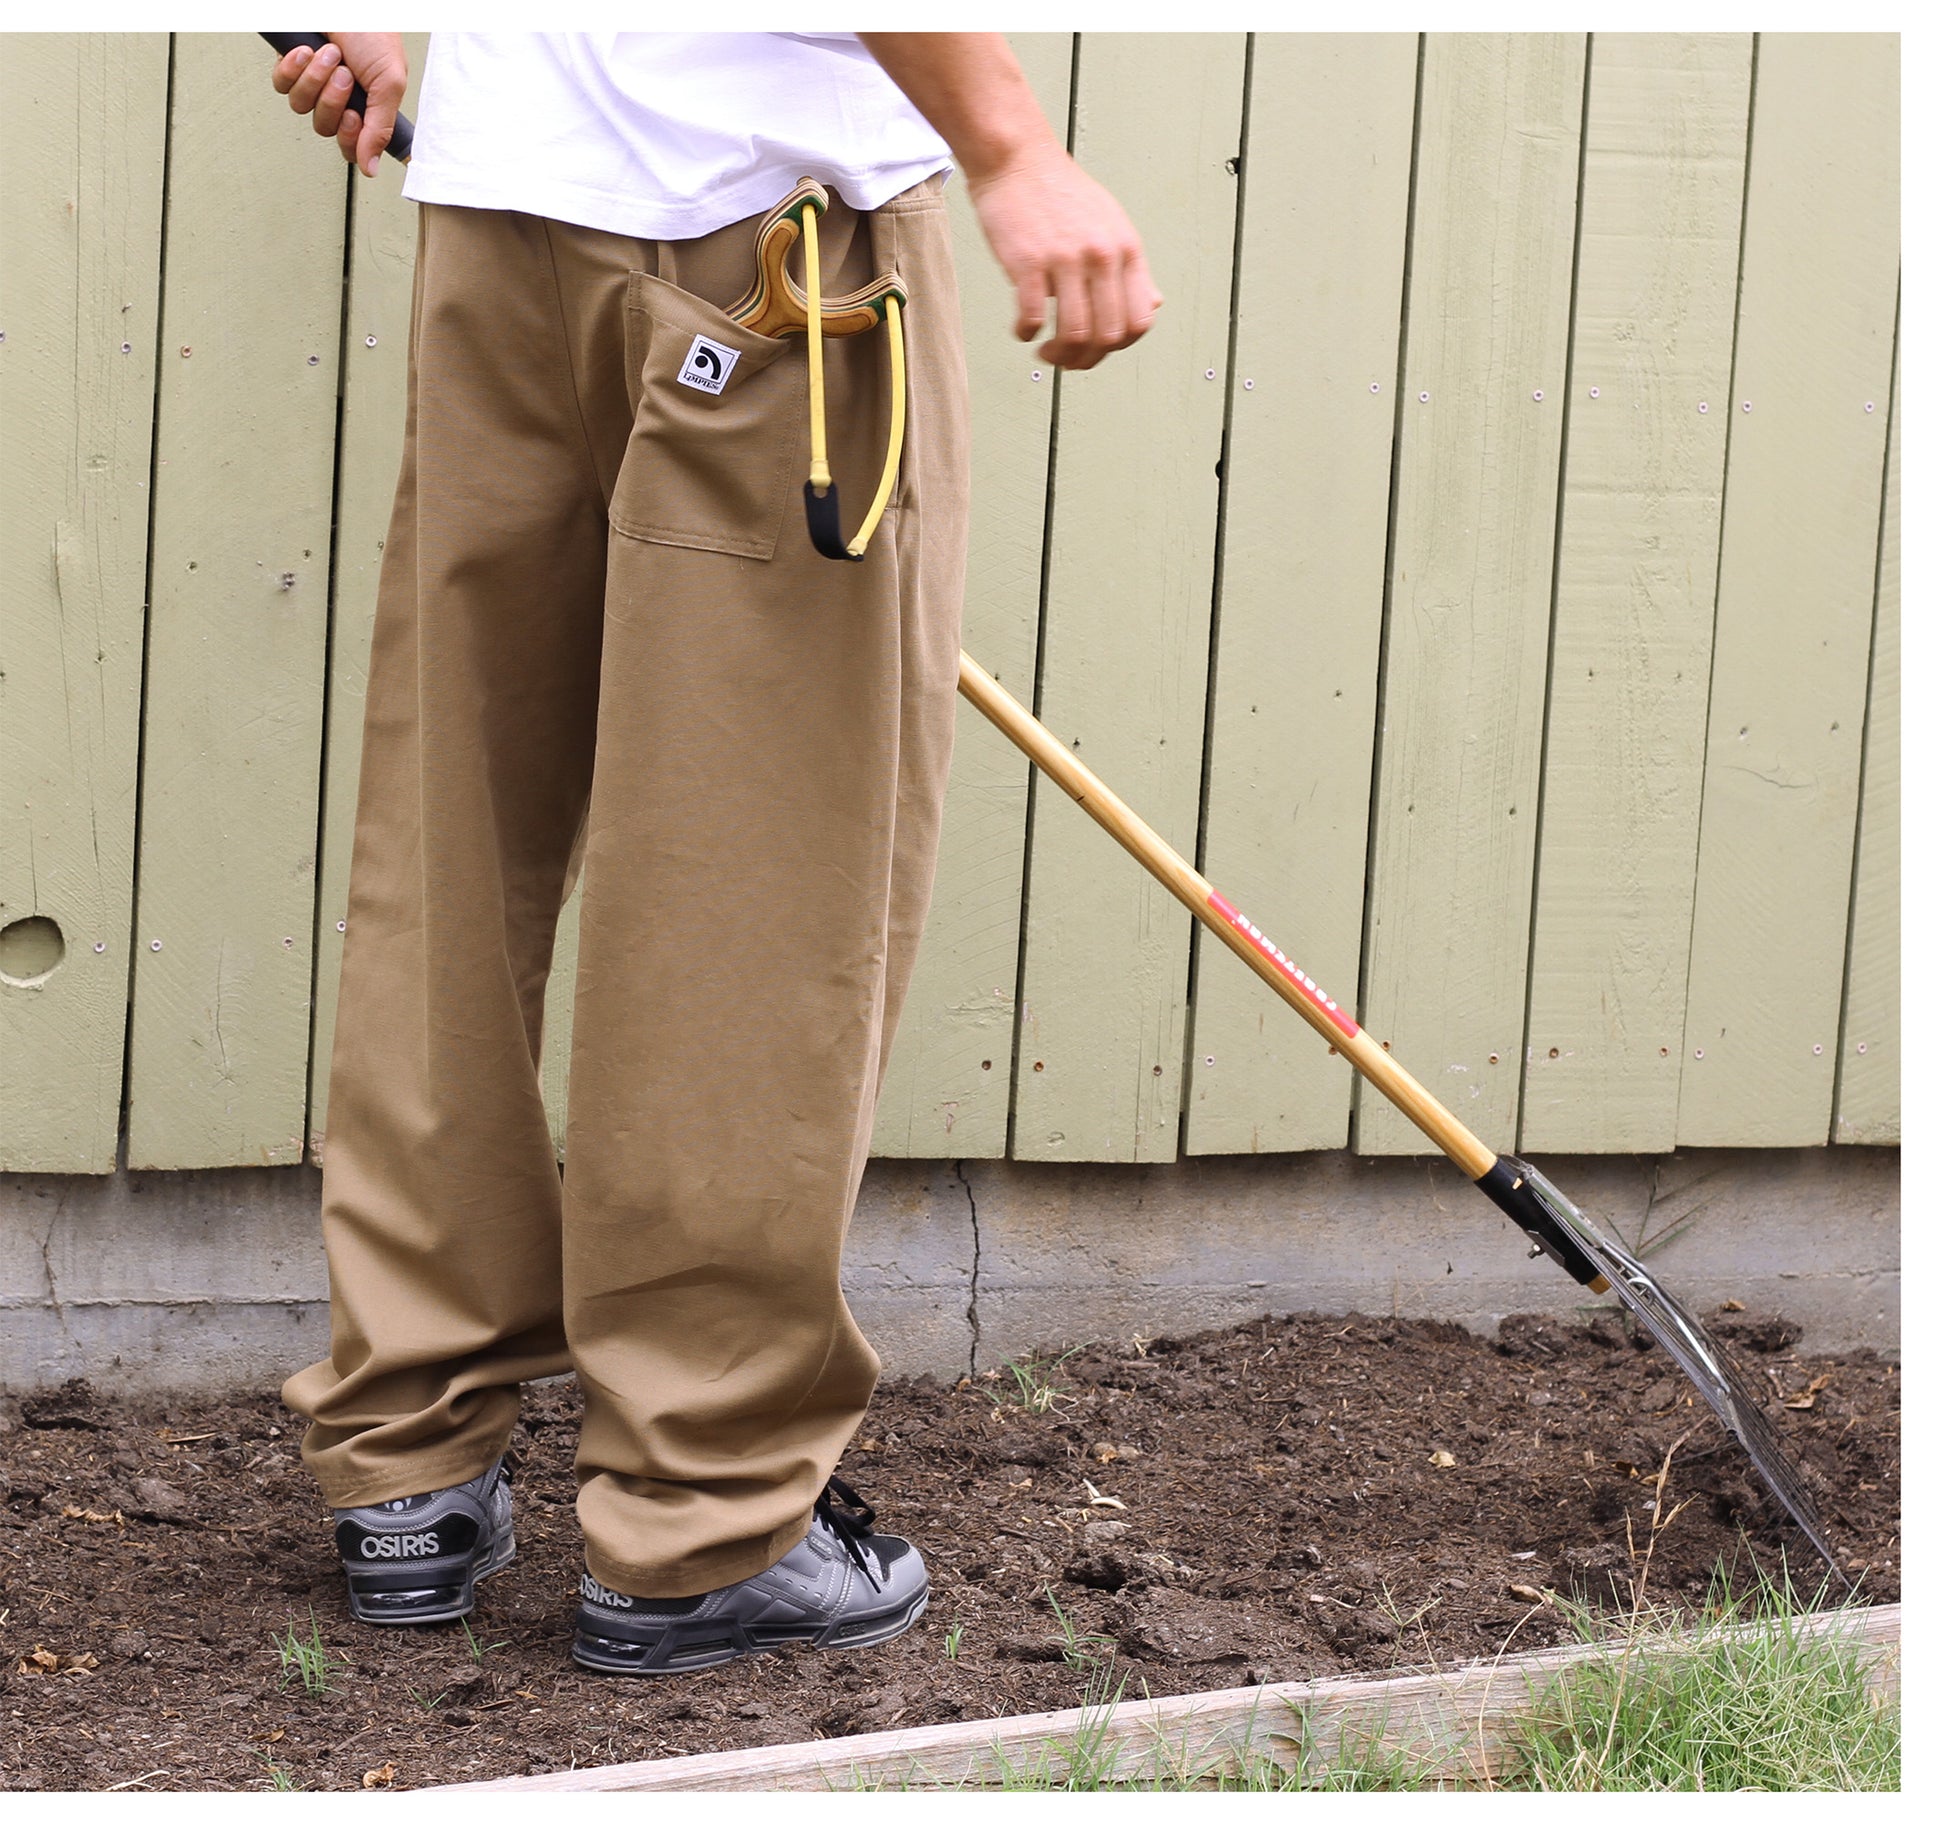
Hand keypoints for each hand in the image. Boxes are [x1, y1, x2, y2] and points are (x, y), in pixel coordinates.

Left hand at [270, 34, 407, 176]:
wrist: (348, 4)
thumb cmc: (374, 33)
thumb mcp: (389, 85)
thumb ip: (379, 130)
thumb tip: (370, 168)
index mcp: (365, 109)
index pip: (349, 147)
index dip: (348, 139)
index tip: (354, 117)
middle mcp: (338, 99)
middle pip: (324, 127)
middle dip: (333, 100)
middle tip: (345, 75)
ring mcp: (313, 83)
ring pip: (302, 106)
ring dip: (315, 80)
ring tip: (331, 56)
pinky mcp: (291, 66)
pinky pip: (281, 84)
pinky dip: (293, 68)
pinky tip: (307, 51)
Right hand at [966, 139, 1161, 370]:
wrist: (1018, 160)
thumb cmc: (1060, 193)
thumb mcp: (1111, 226)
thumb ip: (1133, 269)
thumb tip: (1154, 304)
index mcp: (1126, 250)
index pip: (1140, 320)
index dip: (1120, 347)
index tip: (1099, 349)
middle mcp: (1101, 255)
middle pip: (1108, 335)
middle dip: (1087, 359)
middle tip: (1069, 359)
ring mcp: (1065, 259)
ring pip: (1075, 333)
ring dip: (1059, 355)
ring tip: (1045, 352)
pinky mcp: (1028, 261)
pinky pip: (1033, 316)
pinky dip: (1027, 333)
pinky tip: (1022, 330)